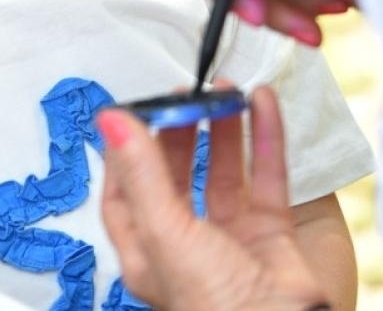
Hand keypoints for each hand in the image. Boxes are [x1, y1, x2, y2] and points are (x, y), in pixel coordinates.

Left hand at [99, 87, 329, 310]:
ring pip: (224, 173)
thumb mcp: (168, 232)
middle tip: (186, 95)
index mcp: (148, 253)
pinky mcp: (272, 235)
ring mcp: (231, 240)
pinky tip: (263, 105)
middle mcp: (185, 246)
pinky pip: (268, 178)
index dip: (126, 153)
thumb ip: (142, 172)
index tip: (134, 112)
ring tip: (224, 92)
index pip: (124, 194)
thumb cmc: (217, 304)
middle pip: (175, 177)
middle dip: (179, 133)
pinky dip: (266, 139)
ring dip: (224, 131)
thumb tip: (110, 122)